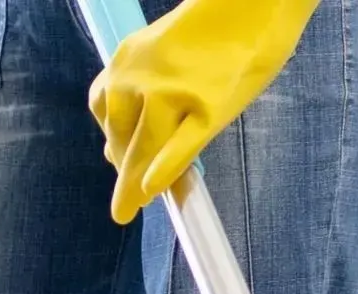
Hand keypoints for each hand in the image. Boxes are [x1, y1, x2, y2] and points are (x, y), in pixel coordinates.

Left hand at [88, 0, 321, 223]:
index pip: (106, 108)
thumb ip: (146, 93)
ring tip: (129, 210)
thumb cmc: (217, 33)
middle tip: (124, 205)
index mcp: (128, 57)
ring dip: (133, 183)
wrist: (251, 6)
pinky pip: (179, 148)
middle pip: (121, 133)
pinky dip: (163, 171)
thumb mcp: (169, 57)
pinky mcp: (206, 108)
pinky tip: (152, 190)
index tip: (117, 162)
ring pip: (145, 146)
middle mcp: (140, 74)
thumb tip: (119, 144)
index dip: (112, 140)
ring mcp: (172, 92)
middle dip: (122, 170)